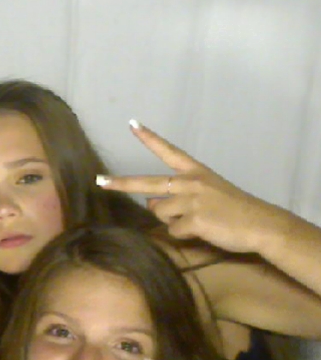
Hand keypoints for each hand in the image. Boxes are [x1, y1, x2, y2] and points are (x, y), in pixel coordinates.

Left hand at [99, 122, 284, 254]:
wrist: (260, 224)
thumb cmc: (233, 210)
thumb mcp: (207, 195)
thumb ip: (178, 196)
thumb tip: (151, 203)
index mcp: (195, 172)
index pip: (168, 151)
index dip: (149, 138)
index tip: (132, 124)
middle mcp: (190, 182)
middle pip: (147, 183)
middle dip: (121, 183)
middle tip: (99, 181)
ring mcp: (191, 200)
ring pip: (160, 213)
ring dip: (172, 221)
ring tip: (198, 221)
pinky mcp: (194, 219)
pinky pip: (173, 231)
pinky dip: (184, 235)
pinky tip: (203, 230)